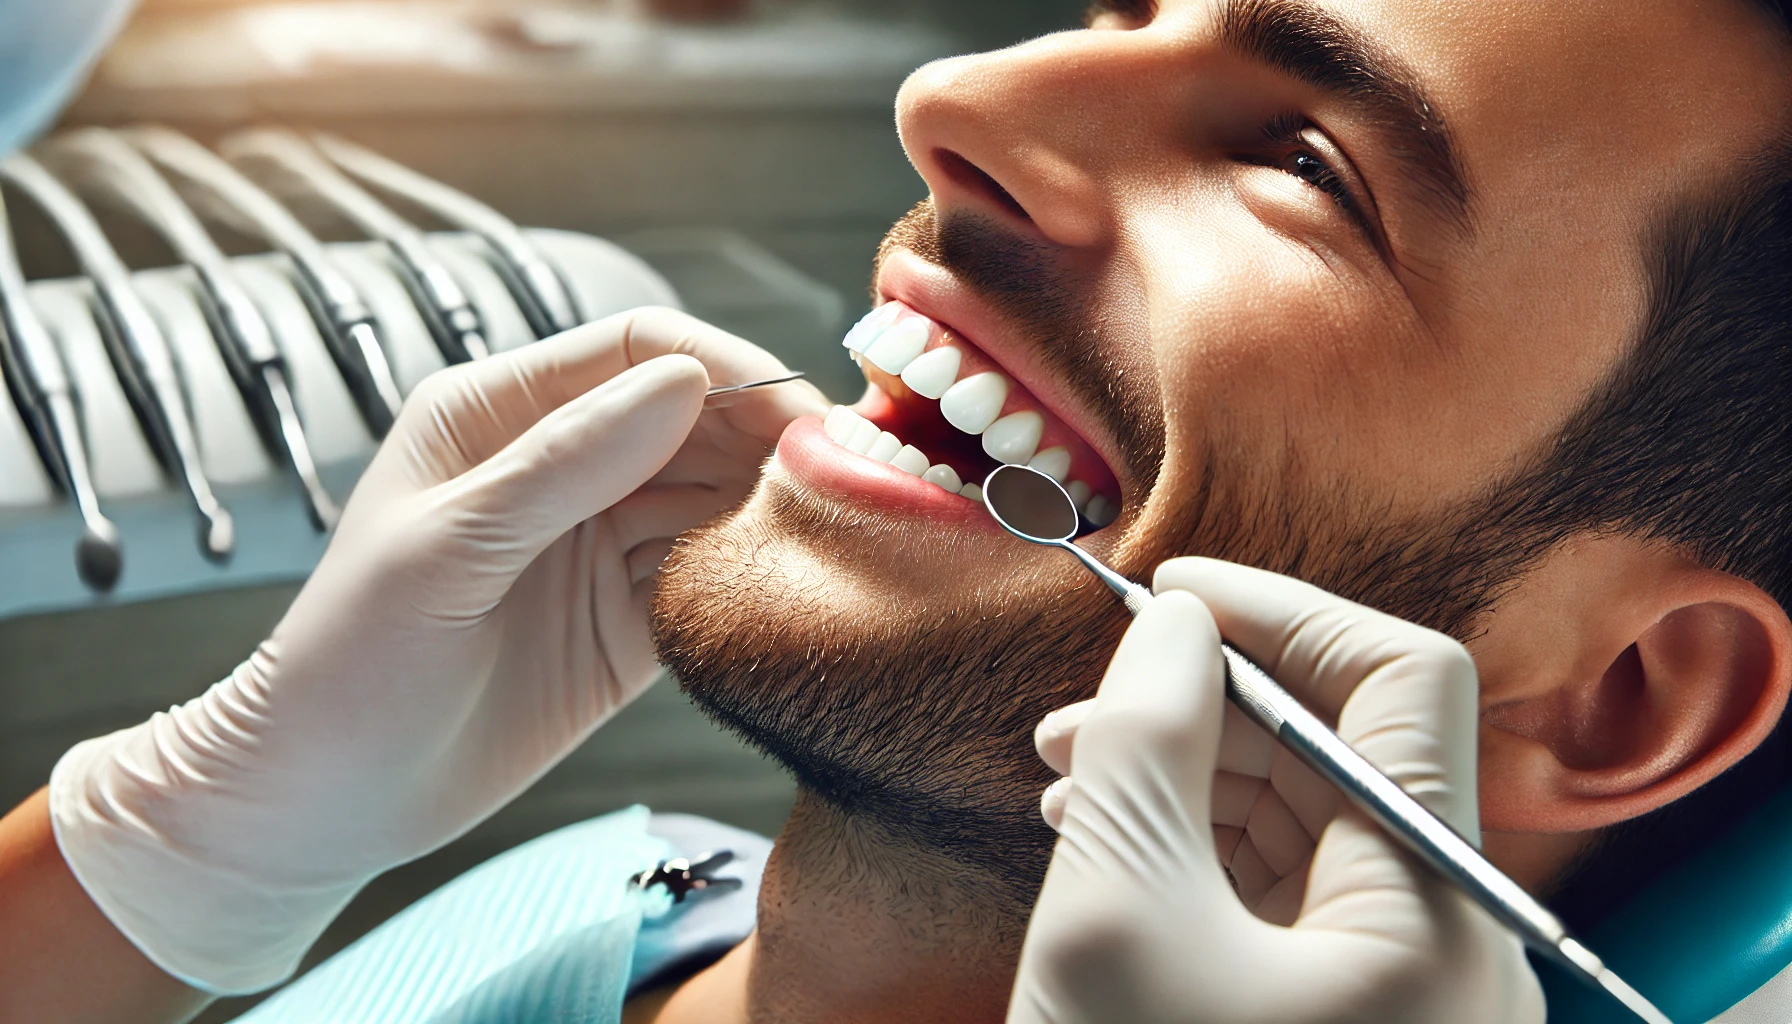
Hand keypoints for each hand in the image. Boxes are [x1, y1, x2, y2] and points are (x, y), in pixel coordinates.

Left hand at [48, 308, 827, 993]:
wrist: (327, 801)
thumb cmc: (350, 661)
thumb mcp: (447, 550)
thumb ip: (564, 463)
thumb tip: (687, 380)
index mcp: (499, 414)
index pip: (637, 349)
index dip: (725, 366)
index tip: (798, 412)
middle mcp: (560, 463)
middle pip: (695, 417)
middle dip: (768, 437)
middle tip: (843, 478)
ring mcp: (598, 540)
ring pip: (714, 494)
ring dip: (769, 507)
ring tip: (827, 534)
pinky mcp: (628, 616)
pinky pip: (710, 573)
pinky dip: (750, 575)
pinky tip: (781, 589)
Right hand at [1007, 558, 1543, 1023]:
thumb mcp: (1115, 910)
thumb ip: (1147, 738)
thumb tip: (1178, 626)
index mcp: (1439, 916)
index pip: (1405, 680)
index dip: (1284, 611)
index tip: (1171, 593)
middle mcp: (1458, 942)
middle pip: (1349, 747)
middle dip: (1206, 705)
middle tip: (1082, 715)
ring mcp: (1415, 983)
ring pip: (1313, 815)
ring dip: (1190, 774)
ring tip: (1072, 784)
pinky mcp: (1364, 1011)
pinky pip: (1297, 885)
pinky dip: (1205, 846)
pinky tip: (1115, 843)